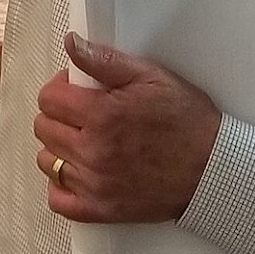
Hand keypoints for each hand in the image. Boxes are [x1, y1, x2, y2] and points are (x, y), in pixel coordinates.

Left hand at [31, 34, 221, 223]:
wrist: (211, 169)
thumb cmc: (186, 120)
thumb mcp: (153, 77)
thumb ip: (106, 60)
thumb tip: (72, 43)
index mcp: (102, 114)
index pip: (49, 98)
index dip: (61, 88)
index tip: (77, 89)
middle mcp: (93, 151)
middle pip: (43, 128)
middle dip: (59, 115)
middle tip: (82, 112)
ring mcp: (94, 184)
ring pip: (46, 162)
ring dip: (59, 148)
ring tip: (83, 140)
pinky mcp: (100, 210)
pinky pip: (57, 199)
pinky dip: (61, 185)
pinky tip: (79, 171)